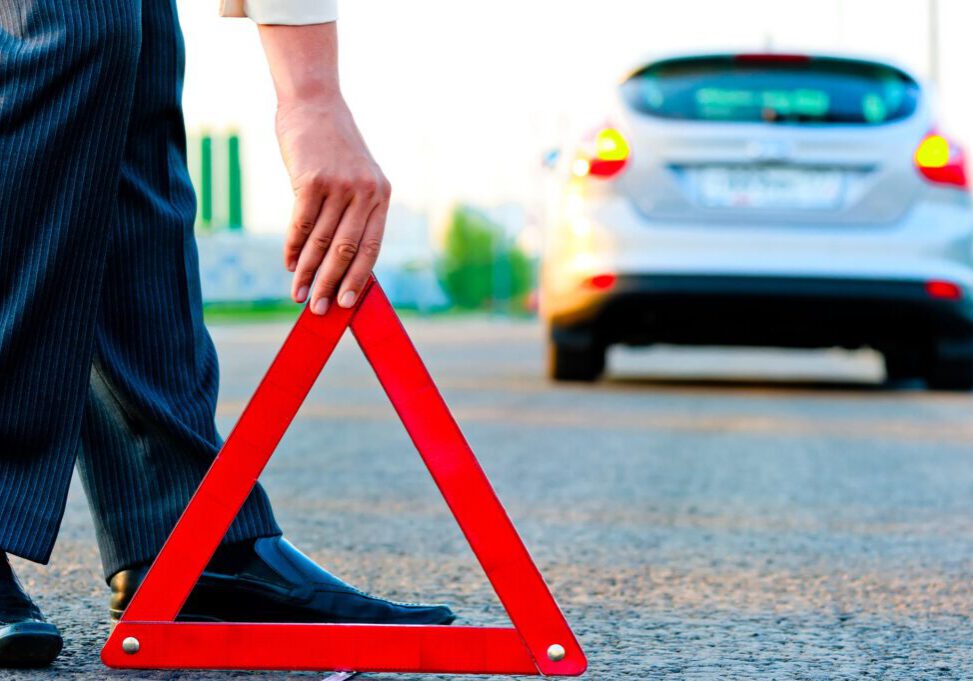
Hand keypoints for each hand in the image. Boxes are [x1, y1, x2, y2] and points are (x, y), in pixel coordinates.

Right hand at [275, 96, 389, 313]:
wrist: (313, 104)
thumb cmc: (332, 147)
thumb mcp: (356, 176)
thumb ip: (353, 212)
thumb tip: (338, 263)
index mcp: (381, 195)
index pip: (372, 247)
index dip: (358, 279)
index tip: (345, 304)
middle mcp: (365, 192)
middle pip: (346, 250)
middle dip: (330, 284)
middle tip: (318, 310)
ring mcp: (339, 185)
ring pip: (322, 241)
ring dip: (307, 272)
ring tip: (298, 294)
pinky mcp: (311, 180)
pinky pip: (301, 224)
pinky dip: (293, 248)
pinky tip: (288, 265)